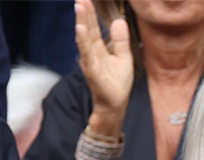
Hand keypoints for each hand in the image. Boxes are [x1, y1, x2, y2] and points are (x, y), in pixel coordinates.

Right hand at [75, 0, 133, 119]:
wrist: (115, 105)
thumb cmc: (117, 84)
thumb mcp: (124, 58)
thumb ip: (121, 40)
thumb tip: (119, 21)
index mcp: (99, 48)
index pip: (94, 26)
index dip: (91, 12)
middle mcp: (92, 53)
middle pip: (88, 29)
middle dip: (84, 12)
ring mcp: (91, 62)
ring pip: (85, 39)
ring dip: (81, 22)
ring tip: (79, 6)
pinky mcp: (92, 72)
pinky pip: (87, 55)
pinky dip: (83, 42)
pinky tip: (81, 29)